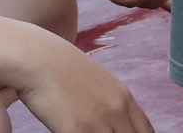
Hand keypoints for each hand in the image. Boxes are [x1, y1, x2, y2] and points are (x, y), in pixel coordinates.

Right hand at [13, 34, 155, 132]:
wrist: (36, 58)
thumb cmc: (59, 66)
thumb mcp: (95, 81)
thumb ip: (109, 102)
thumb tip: (111, 121)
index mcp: (123, 96)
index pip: (146, 131)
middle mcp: (116, 110)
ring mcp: (99, 123)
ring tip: (85, 132)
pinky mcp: (78, 132)